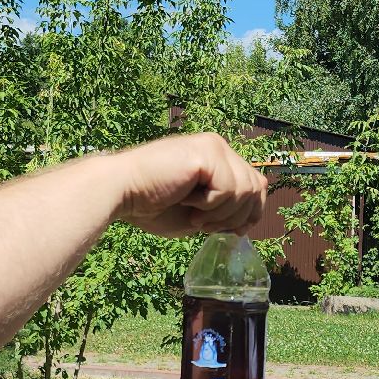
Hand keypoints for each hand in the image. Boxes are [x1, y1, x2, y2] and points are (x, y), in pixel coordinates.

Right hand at [109, 133, 266, 236]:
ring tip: (194, 215)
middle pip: (256, 187)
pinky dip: (210, 204)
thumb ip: (223, 210)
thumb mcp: (198, 212)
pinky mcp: (207, 153)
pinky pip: (229, 189)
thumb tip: (248, 222)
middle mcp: (218, 146)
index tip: (234, 231)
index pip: (255, 183)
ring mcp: (214, 147)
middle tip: (203, 225)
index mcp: (216, 157)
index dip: (252, 211)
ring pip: (245, 190)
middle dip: (236, 217)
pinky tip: (186, 200)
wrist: (121, 192)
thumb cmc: (151, 205)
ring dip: (220, 213)